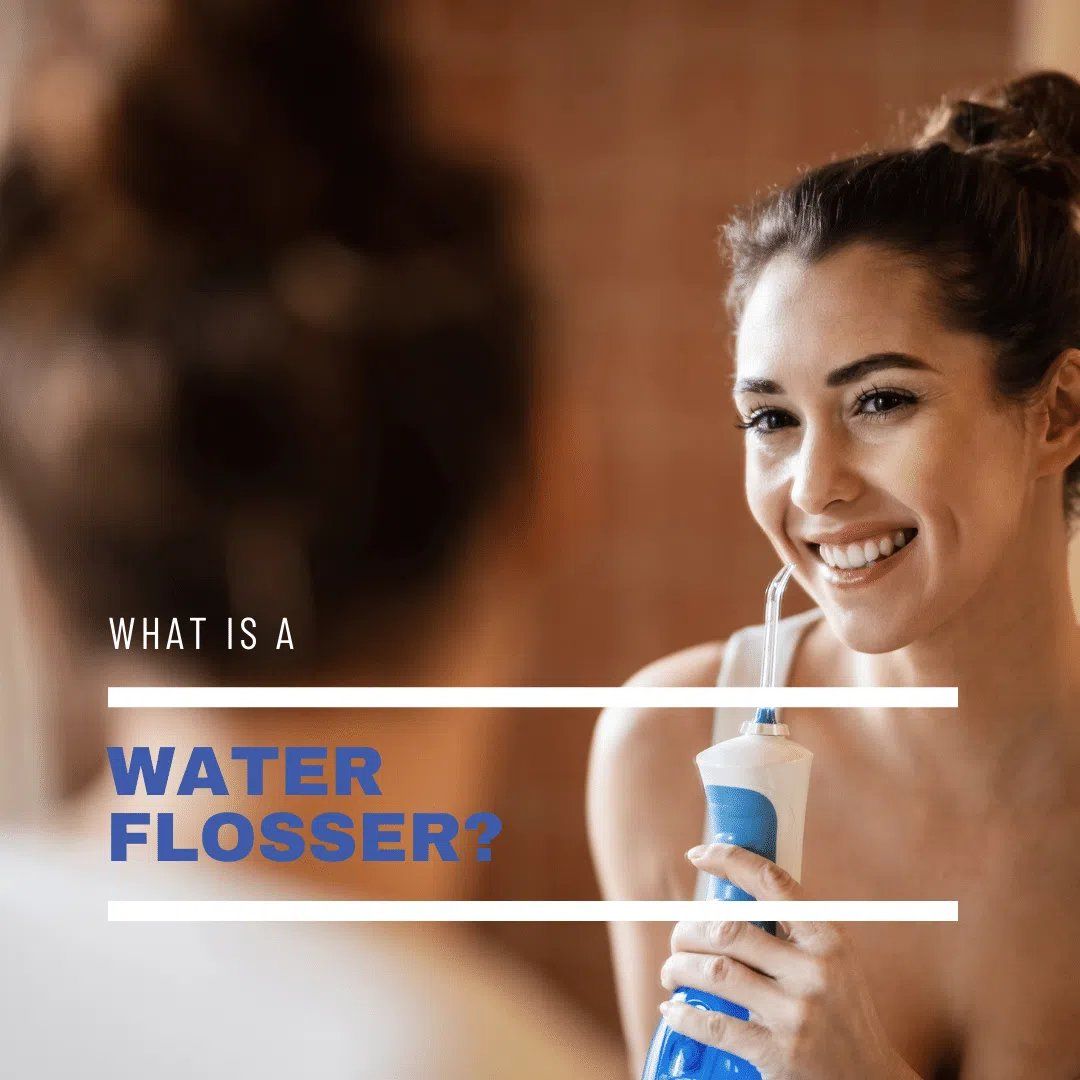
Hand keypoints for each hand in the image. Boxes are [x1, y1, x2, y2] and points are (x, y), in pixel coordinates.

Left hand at [658, 843, 920, 1079]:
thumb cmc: (840, 1012)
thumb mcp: (833, 961)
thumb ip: (792, 930)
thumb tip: (729, 897)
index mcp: (828, 939)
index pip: (772, 882)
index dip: (730, 860)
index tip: (698, 854)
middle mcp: (814, 971)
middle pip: (728, 929)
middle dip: (688, 930)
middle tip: (677, 940)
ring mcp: (795, 1014)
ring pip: (715, 972)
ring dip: (679, 967)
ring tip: (671, 971)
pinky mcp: (777, 1054)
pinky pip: (715, 1024)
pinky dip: (684, 1014)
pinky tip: (673, 1008)